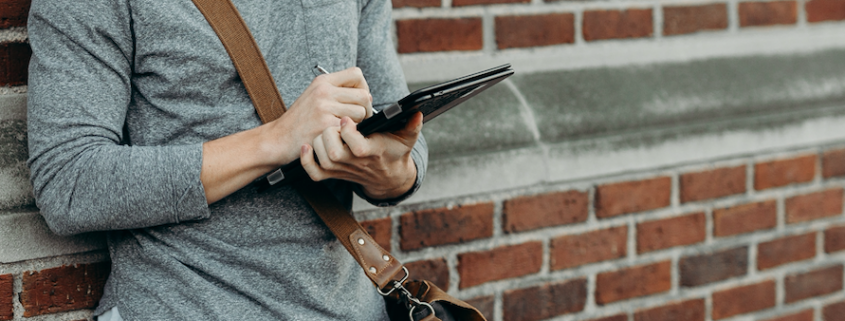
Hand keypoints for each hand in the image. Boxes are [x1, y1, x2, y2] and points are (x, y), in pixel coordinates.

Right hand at [267, 67, 372, 164]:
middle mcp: (323, 91)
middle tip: (357, 120)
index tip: (358, 101)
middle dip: (366, 110)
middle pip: (364, 96)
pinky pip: (351, 128)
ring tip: (344, 128)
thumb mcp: (315, 96)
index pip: (357, 74)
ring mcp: (324, 107)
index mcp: (323, 81)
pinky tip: (338, 137)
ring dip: (358, 124)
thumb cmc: (300, 121)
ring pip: (361, 113)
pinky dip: (348, 135)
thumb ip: (338, 92)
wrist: (279, 138)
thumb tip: (367, 96)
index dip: (363, 88)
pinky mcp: (325, 125)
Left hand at [300, 112, 422, 199]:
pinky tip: (307, 146)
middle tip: (334, 124)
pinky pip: (315, 173)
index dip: (349, 132)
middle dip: (330, 134)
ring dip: (319, 143)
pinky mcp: (334, 174)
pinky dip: (306, 161)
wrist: (388, 176)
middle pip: (334, 153)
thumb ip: (412, 126)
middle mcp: (355, 163)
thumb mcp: (407, 138)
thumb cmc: (395, 151)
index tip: (348, 118)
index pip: (357, 147)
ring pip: (323, 159)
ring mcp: (343, 170)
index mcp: (373, 152)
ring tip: (326, 130)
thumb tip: (418, 112)